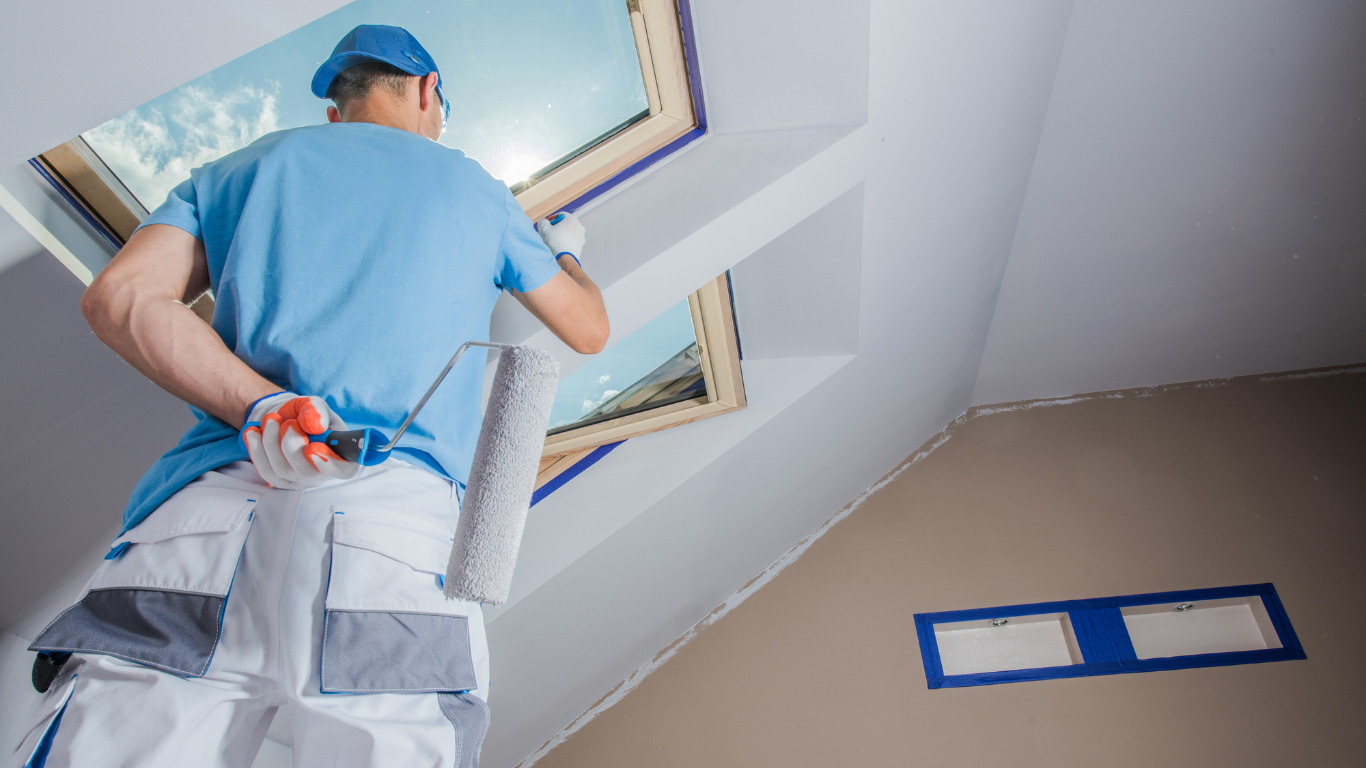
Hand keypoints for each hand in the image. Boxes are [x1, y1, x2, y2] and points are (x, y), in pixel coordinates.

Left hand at [239, 393, 359, 488]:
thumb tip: (314, 425)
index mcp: (342, 456)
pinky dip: (256, 450)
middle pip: (307, 472)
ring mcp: (300, 480)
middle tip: (287, 423)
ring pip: (282, 470)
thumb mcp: (315, 405)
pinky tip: (253, 432)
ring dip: (271, 442)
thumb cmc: (307, 415)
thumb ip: (316, 411)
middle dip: (291, 445)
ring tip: (270, 420)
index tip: (313, 447)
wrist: (285, 419)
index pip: (344, 469)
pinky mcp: (279, 481)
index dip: (330, 463)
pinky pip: (265, 471)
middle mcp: (323, 474)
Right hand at [536, 212, 585, 264]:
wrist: (566, 258)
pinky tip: (560, 246)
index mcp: (571, 219)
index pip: (559, 215)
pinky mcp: (581, 244)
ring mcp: (581, 235)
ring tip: (555, 241)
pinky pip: (572, 239)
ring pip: (569, 232)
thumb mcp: (544, 229)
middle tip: (550, 233)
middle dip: (557, 227)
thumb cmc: (555, 242)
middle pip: (565, 223)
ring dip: (562, 234)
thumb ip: (543, 221)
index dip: (552, 219)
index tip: (547, 225)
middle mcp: (579, 225)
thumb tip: (544, 221)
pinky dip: (567, 240)